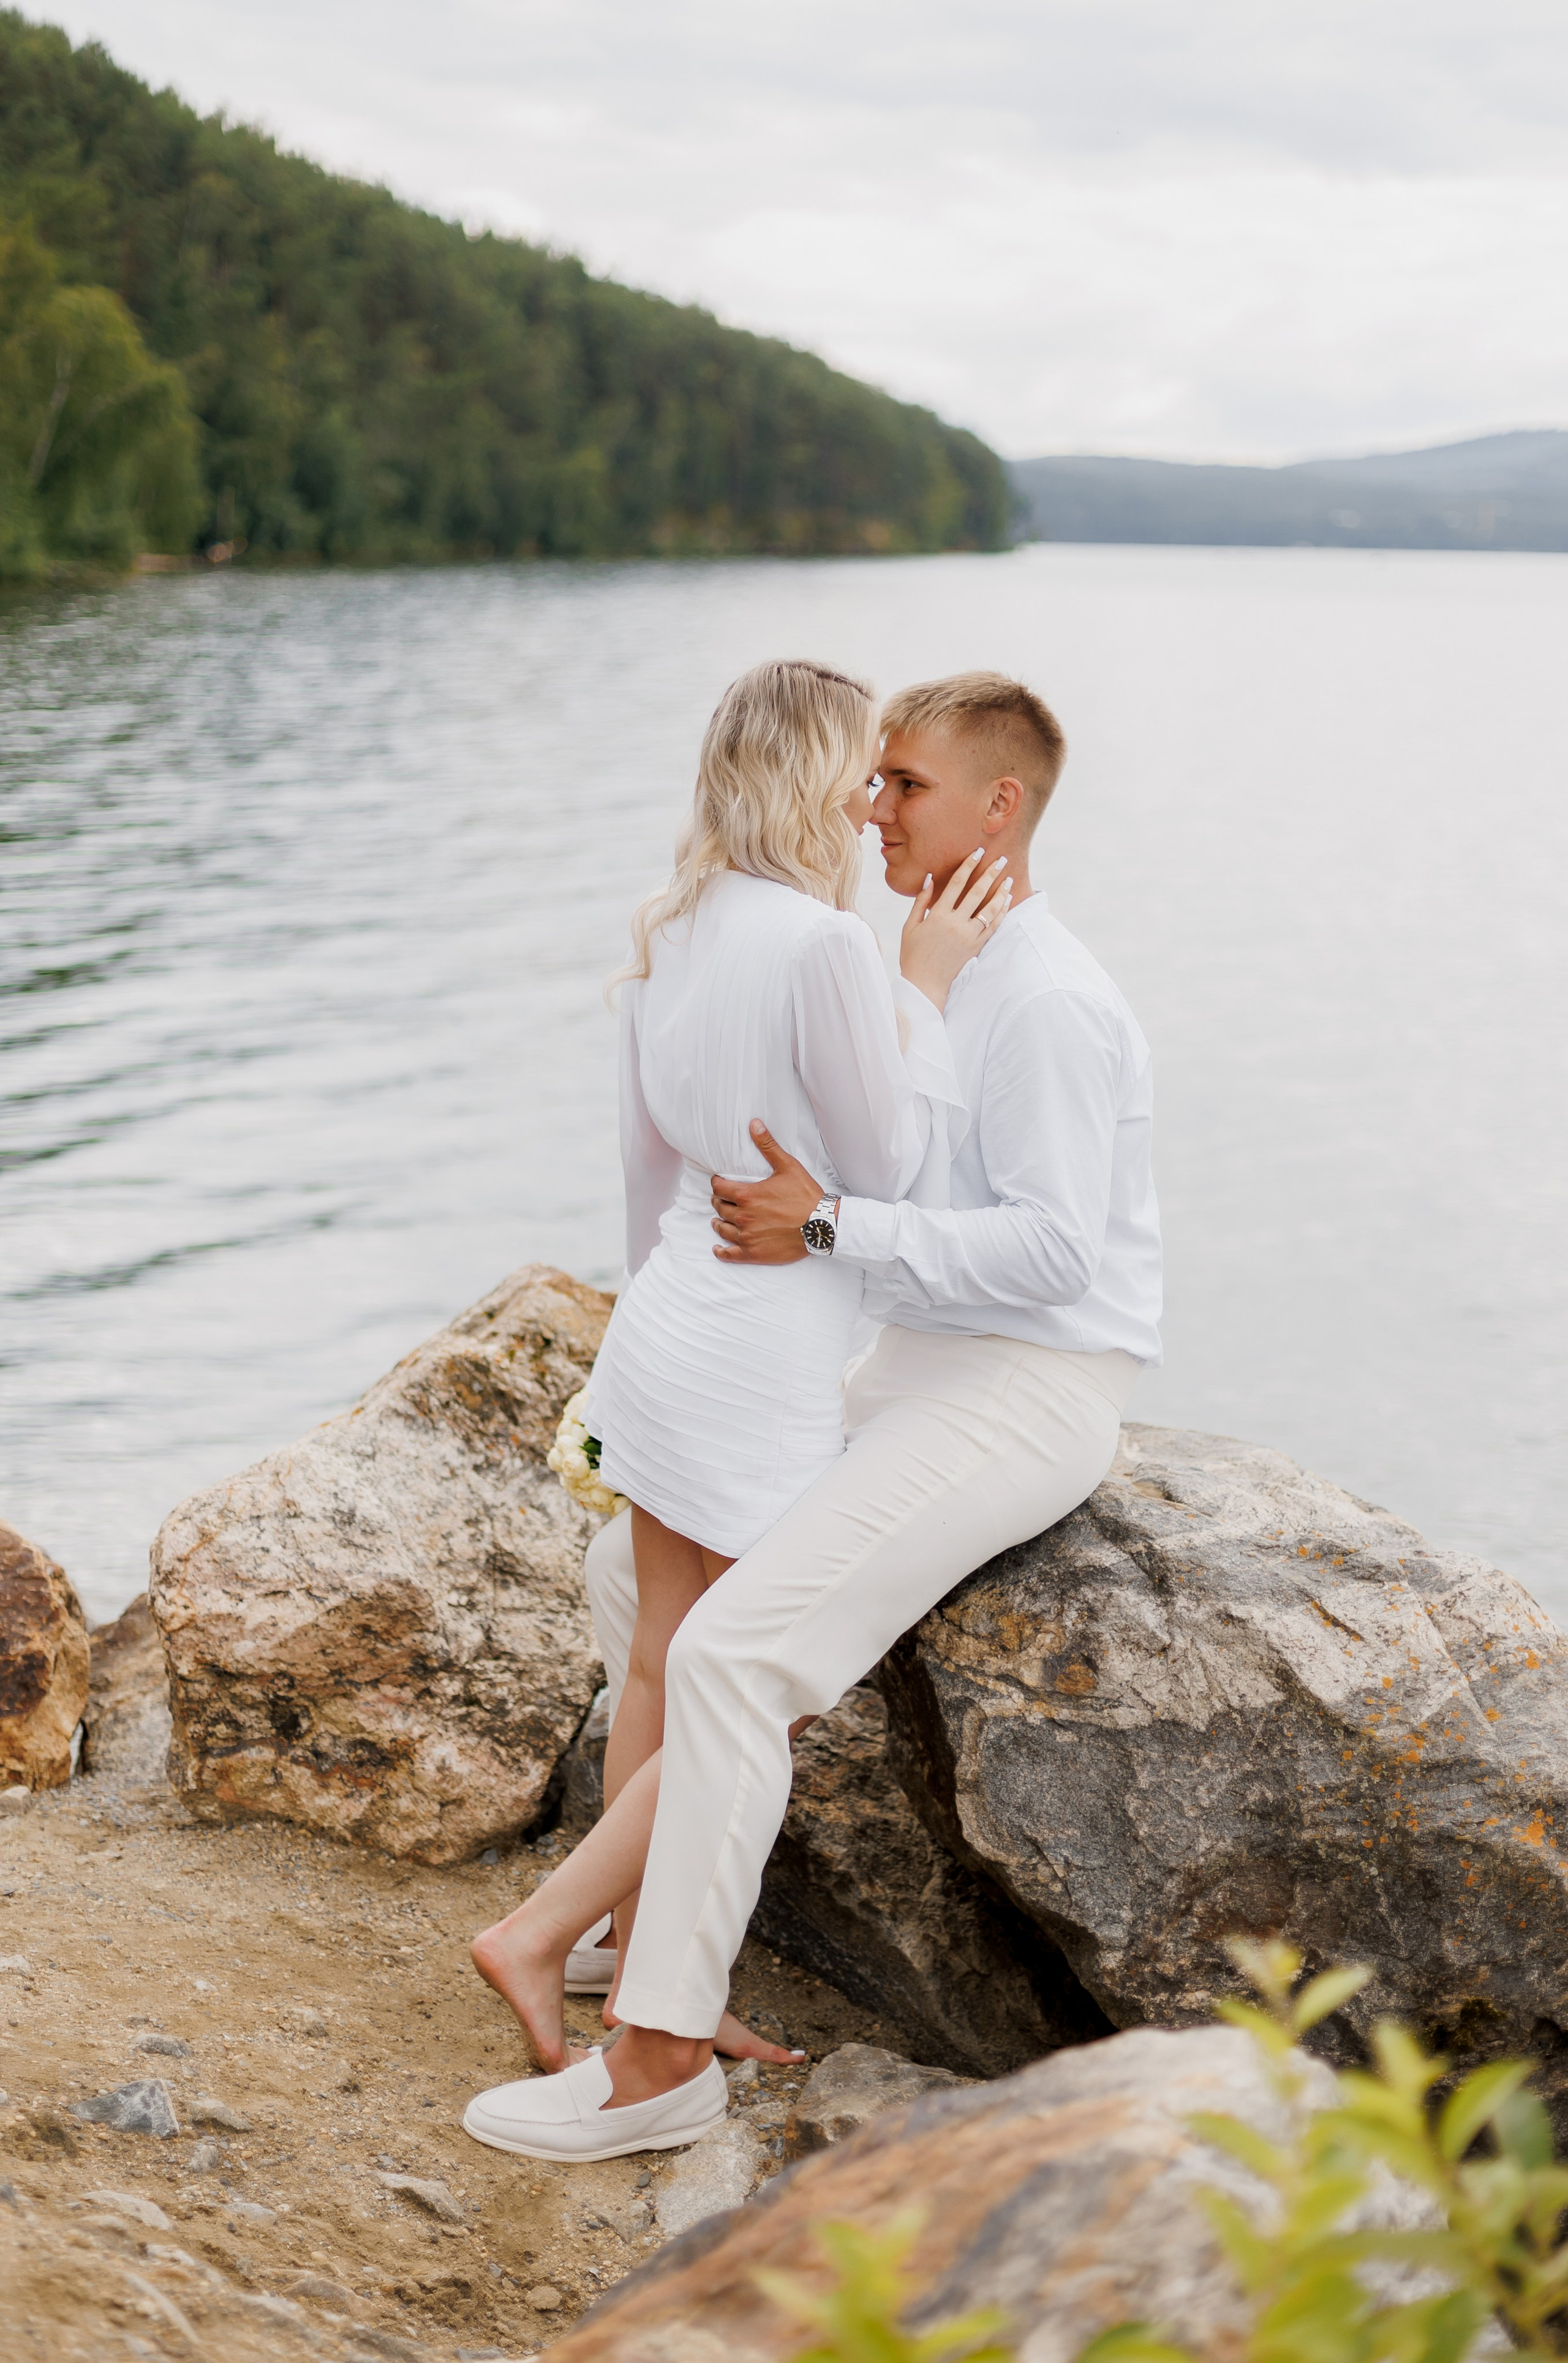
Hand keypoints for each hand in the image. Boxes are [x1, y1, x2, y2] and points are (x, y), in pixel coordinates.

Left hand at [711, 1122, 821, 1262]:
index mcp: (747, 1196)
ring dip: (718, 1223)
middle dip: (719, 1201)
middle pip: (720, 1207)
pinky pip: (730, 1254)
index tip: (719, 1182)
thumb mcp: (787, 1166)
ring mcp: (747, 1237)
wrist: (822, 1226)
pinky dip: (722, 1252)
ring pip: (723, 1229)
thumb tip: (754, 1124)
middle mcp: (743, 1217)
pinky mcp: (754, 1253)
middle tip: (721, 1199)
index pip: (720, 1187)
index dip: (717, 1183)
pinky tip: (718, 1249)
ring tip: (718, 1220)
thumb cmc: (805, 1196)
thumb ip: (768, 1146)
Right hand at [899, 848, 1010, 1010]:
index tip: (978, 852)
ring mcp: (968, 936)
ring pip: (990, 909)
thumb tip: (930, 878)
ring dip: (1001, 892)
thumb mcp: (910, 926)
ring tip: (1009, 879)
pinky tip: (1006, 901)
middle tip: (1001, 859)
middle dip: (990, 873)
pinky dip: (1001, 913)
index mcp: (938, 915)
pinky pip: (993, 927)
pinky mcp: (976, 947)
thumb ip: (921, 901)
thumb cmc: (913, 954)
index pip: (956, 884)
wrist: (925, 984)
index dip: (968, 866)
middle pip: (977, 892)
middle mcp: (955, 924)